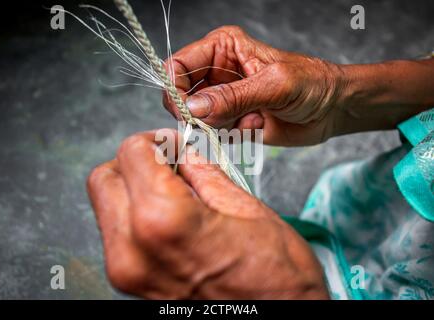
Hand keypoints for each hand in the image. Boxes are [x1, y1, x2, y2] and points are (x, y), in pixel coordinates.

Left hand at [87, 129, 328, 298]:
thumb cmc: (276, 277)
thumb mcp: (246, 208)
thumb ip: (203, 173)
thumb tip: (182, 154)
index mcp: (163, 220)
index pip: (130, 153)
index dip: (154, 140)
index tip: (174, 144)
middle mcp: (132, 250)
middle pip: (104, 178)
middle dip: (134, 161)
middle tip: (169, 162)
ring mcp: (126, 272)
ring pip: (106, 205)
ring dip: (134, 188)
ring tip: (174, 191)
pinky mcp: (130, 284)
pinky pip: (118, 232)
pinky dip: (136, 213)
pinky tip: (171, 216)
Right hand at [163, 26, 344, 145]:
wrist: (331, 109)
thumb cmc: (311, 83)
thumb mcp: (274, 85)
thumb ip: (234, 97)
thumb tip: (194, 108)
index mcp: (222, 49)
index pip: (178, 65)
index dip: (176, 89)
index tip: (187, 111)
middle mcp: (217, 72)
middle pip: (181, 95)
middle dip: (195, 112)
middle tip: (218, 120)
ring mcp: (222, 99)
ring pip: (196, 118)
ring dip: (219, 125)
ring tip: (251, 118)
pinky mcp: (230, 121)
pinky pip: (214, 134)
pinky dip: (232, 136)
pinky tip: (256, 125)